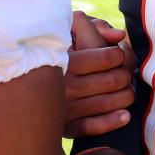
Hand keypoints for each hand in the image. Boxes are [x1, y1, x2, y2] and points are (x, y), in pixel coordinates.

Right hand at [64, 11, 135, 138]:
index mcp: (64, 61)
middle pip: (112, 81)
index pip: (106, 57)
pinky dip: (114, 121)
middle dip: (125, 76)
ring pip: (108, 103)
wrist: (27, 89)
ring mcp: (63, 109)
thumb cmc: (59, 55)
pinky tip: (124, 114)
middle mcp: (62, 86)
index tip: (118, 55)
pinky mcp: (65, 128)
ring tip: (127, 91)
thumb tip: (118, 36)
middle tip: (125, 75)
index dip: (119, 55)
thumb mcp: (70, 33)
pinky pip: (94, 127)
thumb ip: (93, 26)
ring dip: (125, 97)